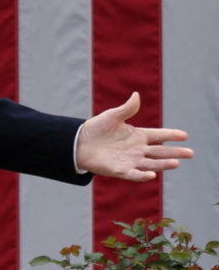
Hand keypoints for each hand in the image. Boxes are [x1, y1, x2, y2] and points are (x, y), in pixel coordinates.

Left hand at [76, 92, 192, 180]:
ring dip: (163, 164)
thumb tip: (136, 95)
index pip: (158, 135)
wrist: (79, 142)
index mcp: (137, 136)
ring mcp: (130, 160)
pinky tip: (152, 174)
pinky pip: (134, 174)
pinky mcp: (120, 170)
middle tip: (190, 153)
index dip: (171, 135)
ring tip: (177, 163)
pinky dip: (143, 175)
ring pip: (151, 163)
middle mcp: (137, 149)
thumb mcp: (112, 116)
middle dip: (175, 152)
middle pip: (160, 151)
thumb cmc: (96, 128)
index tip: (185, 135)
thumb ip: (126, 108)